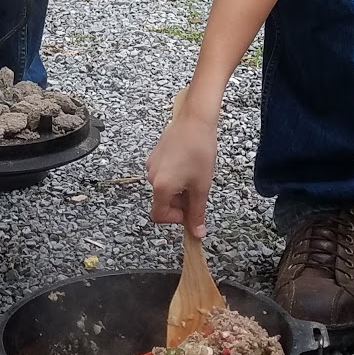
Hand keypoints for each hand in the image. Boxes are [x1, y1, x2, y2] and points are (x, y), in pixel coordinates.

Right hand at [147, 99, 217, 234]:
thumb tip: (197, 234)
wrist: (195, 120)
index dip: (176, 218)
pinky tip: (188, 163)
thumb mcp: (201, 186)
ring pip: (165, 187)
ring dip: (179, 188)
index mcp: (161, 187)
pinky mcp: (155, 155)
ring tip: (195, 173)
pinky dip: (176, 175)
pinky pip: (164, 174)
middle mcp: (152, 177)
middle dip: (180, 201)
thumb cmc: (199, 151)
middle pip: (163, 201)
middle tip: (198, 189)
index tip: (191, 210)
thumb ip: (197, 212)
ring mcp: (152, 165)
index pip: (160, 216)